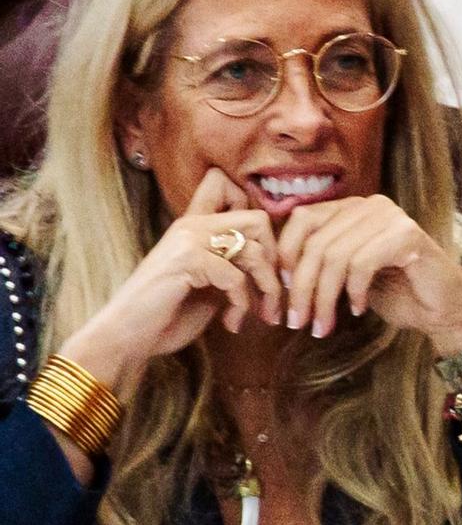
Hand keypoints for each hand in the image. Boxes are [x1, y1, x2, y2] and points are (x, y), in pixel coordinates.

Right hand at [54, 171, 281, 391]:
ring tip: (261, 313)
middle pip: (259, 219)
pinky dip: (242, 304)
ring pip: (255, 250)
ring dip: (267, 288)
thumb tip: (274, 259)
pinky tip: (231, 323)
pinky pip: (236, 278)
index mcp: (193, 225)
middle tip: (271, 291)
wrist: (124, 339)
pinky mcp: (187, 261)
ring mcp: (188, 241)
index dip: (255, 211)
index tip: (264, 254)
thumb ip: (232, 263)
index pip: (225, 185)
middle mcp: (191, 226)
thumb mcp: (207, 282)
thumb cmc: (166, 314)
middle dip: (275, 259)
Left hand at [269, 196, 461, 350]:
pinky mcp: (408, 235)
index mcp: (353, 208)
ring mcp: (391, 217)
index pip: (301, 219)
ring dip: (322, 299)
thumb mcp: (345, 275)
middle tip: (297, 322)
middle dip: (300, 289)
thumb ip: (318, 262)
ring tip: (322, 326)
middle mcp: (371, 204)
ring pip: (334, 257)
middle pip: (315, 243)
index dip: (284, 256)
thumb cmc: (394, 291)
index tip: (282, 294)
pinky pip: (361, 263)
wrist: (442, 308)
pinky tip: (356, 309)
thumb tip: (273, 272)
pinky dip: (352, 292)